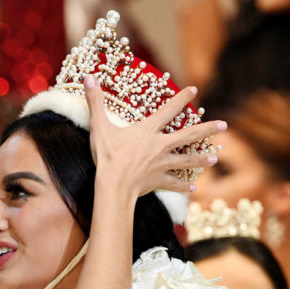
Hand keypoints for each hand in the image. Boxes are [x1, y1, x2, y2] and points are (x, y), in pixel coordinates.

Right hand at [83, 75, 225, 197]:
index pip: (168, 110)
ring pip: (186, 160)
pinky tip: (193, 187)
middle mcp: (160, 146)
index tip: (194, 89)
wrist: (114, 185)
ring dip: (201, 158)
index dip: (181, 98)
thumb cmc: (107, 156)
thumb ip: (95, 102)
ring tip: (214, 157)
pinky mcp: (158, 180)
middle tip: (225, 126)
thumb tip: (88, 78)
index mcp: (148, 131)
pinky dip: (183, 185)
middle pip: (188, 136)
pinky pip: (173, 183)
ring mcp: (161, 164)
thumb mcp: (99, 127)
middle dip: (207, 130)